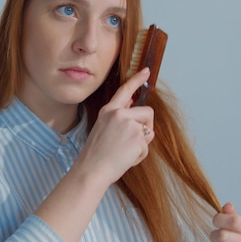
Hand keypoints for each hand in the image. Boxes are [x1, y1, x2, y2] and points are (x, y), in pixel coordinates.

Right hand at [76, 68, 153, 184]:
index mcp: (108, 111)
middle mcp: (119, 114)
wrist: (91, 170)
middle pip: (147, 112)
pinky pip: (147, 146)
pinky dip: (139, 155)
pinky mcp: (138, 137)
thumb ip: (117, 117)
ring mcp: (129, 125)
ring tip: (124, 151)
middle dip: (146, 126)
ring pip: (149, 130)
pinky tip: (125, 158)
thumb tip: (133, 105)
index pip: (125, 91)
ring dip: (142, 142)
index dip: (137, 80)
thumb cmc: (95, 155)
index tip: (146, 71)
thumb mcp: (102, 128)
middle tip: (131, 141)